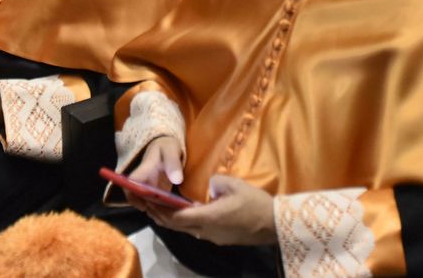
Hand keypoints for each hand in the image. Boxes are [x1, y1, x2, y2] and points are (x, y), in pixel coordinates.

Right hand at [125, 136, 184, 210]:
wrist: (166, 147)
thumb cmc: (167, 147)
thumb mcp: (171, 151)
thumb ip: (174, 164)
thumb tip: (177, 180)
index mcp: (144, 169)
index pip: (130, 183)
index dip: (132, 196)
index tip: (143, 206)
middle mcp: (142, 181)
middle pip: (136, 198)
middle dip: (148, 207)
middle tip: (163, 213)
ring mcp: (148, 187)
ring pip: (145, 202)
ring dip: (155, 210)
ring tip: (170, 214)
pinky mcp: (155, 192)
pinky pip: (154, 204)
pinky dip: (161, 209)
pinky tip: (173, 212)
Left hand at [150, 176, 276, 246]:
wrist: (274, 224)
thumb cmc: (255, 203)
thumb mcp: (235, 185)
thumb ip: (217, 182)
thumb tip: (210, 185)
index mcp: (208, 217)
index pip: (177, 217)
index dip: (161, 210)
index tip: (148, 202)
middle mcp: (206, 231)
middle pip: (177, 226)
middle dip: (161, 215)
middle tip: (149, 204)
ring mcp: (213, 237)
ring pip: (187, 229)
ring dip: (173, 220)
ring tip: (162, 208)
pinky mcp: (221, 238)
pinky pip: (198, 230)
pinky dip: (187, 221)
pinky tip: (187, 212)